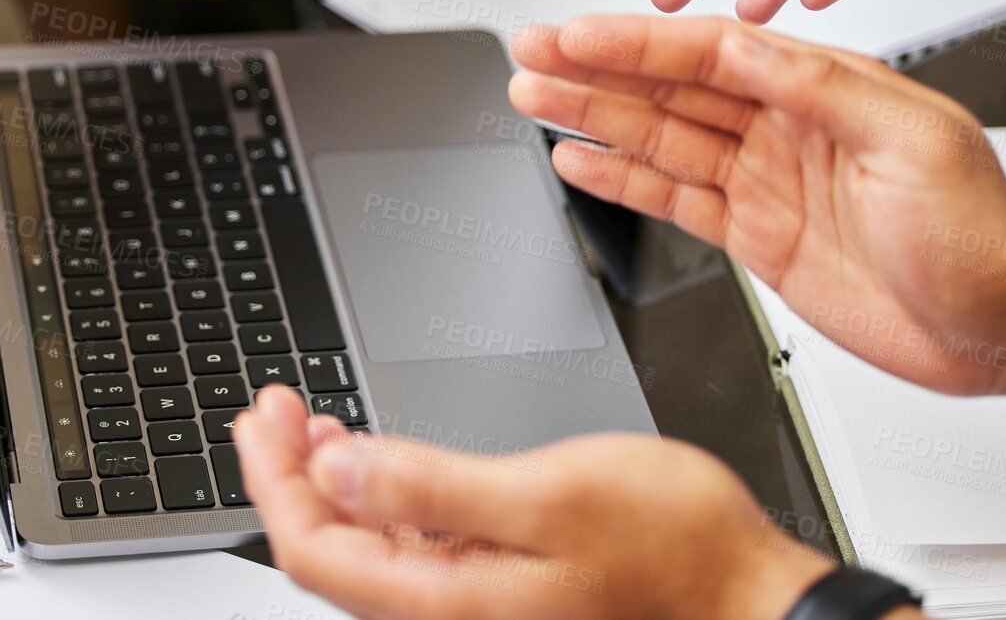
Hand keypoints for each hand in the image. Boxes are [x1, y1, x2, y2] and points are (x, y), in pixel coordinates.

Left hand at [237, 386, 835, 619]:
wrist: (744, 594)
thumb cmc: (671, 548)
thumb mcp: (549, 496)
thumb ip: (433, 487)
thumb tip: (336, 473)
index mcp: (449, 600)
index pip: (315, 549)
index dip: (273, 478)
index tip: (260, 415)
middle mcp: (450, 613)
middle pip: (331, 551)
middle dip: (289, 474)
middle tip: (272, 407)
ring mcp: (474, 601)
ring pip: (367, 548)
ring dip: (332, 482)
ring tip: (309, 424)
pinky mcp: (501, 584)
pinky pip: (411, 546)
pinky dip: (382, 496)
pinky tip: (379, 460)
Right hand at [508, 16, 1005, 396]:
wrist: (1001, 325)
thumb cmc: (983, 232)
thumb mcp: (912, 138)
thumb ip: (820, 88)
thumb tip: (743, 45)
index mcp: (824, 87)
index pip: (709, 52)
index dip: (635, 43)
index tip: (576, 35)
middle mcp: (785, 127)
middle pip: (668, 89)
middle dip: (594, 69)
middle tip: (529, 53)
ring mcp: (765, 181)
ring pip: (659, 139)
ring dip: (594, 117)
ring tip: (532, 96)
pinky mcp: (756, 236)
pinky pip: (674, 199)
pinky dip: (623, 179)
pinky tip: (580, 160)